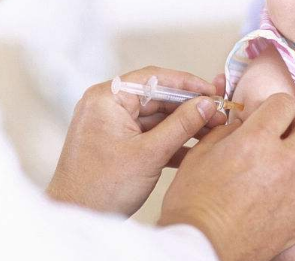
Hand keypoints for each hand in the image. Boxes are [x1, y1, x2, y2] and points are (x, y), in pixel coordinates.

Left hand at [46, 66, 226, 215]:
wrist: (77, 216)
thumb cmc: (100, 188)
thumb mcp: (150, 154)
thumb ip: (181, 125)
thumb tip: (207, 104)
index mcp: (107, 98)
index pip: (155, 78)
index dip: (188, 84)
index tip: (212, 92)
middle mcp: (106, 105)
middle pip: (157, 97)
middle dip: (189, 108)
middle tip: (217, 115)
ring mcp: (110, 123)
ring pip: (155, 117)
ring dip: (183, 126)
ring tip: (212, 132)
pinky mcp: (116, 141)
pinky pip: (147, 132)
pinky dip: (169, 140)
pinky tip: (193, 149)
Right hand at [159, 93, 294, 260]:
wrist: (195, 246)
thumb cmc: (191, 203)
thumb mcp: (199, 155)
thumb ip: (225, 133)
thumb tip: (240, 125)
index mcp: (255, 141)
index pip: (285, 103)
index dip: (277, 106)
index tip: (271, 115)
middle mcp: (280, 163)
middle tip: (289, 135)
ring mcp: (293, 194)